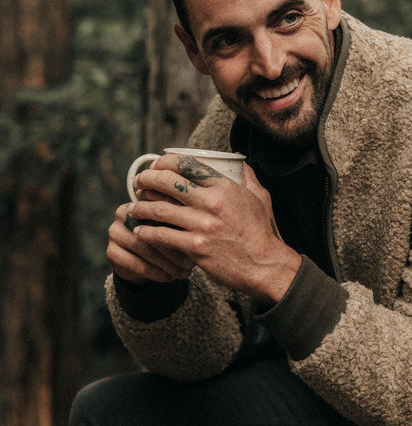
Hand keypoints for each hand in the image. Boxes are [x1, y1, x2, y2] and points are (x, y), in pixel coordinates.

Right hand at [107, 203, 196, 283]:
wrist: (142, 261)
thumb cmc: (167, 238)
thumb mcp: (176, 227)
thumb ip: (184, 221)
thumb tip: (204, 225)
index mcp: (142, 200)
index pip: (161, 213)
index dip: (180, 228)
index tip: (199, 242)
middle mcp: (123, 213)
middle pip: (152, 231)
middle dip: (174, 249)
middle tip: (192, 263)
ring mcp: (114, 232)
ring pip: (145, 249)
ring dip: (167, 264)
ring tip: (184, 272)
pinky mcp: (111, 252)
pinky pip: (137, 265)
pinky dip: (157, 273)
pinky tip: (170, 277)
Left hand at [124, 155, 301, 302]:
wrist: (264, 265)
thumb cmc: (261, 232)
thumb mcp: (259, 197)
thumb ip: (247, 176)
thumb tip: (237, 160)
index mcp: (224, 187)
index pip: (186, 164)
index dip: (164, 163)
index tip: (155, 167)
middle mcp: (212, 202)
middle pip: (167, 182)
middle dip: (146, 180)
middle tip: (138, 184)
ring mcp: (202, 225)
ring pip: (159, 209)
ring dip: (141, 207)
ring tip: (133, 208)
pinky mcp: (195, 247)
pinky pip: (162, 235)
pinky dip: (147, 232)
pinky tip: (141, 231)